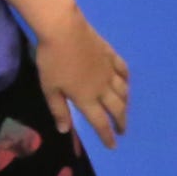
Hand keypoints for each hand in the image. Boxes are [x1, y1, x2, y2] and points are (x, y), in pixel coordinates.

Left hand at [31, 1, 130, 146]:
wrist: (64, 30)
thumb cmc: (52, 60)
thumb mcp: (49, 89)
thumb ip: (59, 110)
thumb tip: (64, 130)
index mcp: (86, 98)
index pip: (100, 122)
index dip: (107, 136)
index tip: (113, 146)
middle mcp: (102, 88)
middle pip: (117, 109)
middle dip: (121, 122)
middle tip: (122, 130)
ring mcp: (109, 71)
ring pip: (124, 92)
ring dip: (125, 104)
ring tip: (124, 110)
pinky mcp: (111, 56)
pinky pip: (124, 71)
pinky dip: (127, 81)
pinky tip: (126, 83)